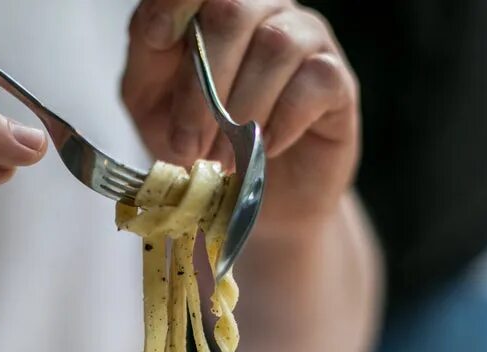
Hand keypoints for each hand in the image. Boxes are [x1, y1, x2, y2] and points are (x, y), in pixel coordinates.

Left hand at [122, 0, 358, 232]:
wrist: (251, 197)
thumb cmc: (198, 140)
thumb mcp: (153, 102)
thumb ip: (149, 57)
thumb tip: (159, 27)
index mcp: (213, 8)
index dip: (177, 2)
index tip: (158, 39)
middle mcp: (263, 10)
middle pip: (233, 11)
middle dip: (201, 85)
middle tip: (187, 144)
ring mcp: (306, 39)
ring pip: (275, 46)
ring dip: (240, 112)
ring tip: (223, 158)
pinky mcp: (338, 80)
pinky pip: (315, 82)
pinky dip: (280, 122)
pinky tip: (263, 149)